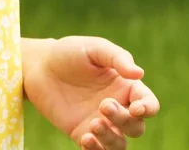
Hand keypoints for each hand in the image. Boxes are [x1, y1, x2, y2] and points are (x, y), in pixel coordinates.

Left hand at [23, 36, 160, 148]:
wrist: (40, 67)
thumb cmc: (71, 52)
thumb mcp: (95, 49)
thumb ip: (117, 59)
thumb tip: (140, 73)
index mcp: (126, 87)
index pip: (148, 103)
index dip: (148, 109)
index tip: (136, 108)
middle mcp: (118, 108)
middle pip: (136, 127)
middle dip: (124, 121)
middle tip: (103, 105)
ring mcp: (101, 123)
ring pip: (119, 144)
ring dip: (111, 139)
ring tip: (93, 124)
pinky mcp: (82, 133)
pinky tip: (86, 138)